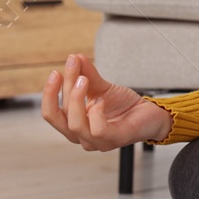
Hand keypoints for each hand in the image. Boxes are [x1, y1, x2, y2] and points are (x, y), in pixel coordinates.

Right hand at [41, 52, 172, 149]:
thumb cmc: (123, 104)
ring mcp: (98, 142)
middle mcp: (83, 137)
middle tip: (73, 65)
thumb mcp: (101, 87)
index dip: (49, 93)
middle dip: (65, 88)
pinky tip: (101, 100)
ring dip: (76, 99)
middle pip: (61, 117)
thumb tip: (74, 57)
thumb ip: (87, 75)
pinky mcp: (115, 140)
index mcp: (75, 125)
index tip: (56, 72)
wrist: (149, 113)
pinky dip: (96, 112)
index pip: (51, 114)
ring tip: (84, 79)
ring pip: (75, 125)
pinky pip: (98, 130)